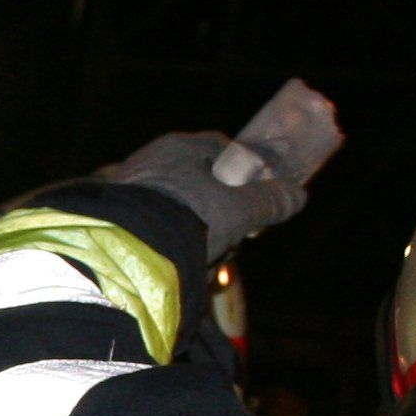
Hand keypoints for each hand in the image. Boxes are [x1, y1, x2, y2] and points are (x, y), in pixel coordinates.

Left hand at [103, 81, 342, 261]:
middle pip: (200, 186)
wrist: (127, 253)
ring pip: (178, 212)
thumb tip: (299, 195)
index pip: (220, 149)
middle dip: (219, 217)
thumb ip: (268, 202)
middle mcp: (150, 161)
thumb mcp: (238, 212)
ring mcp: (130, 190)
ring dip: (196, 236)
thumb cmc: (187, 220)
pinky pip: (154, 230)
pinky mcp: (116, 220)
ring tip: (203, 262)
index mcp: (179, 147)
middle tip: (230, 242)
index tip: (255, 203)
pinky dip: (169, 247)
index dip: (244, 175)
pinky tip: (177, 268)